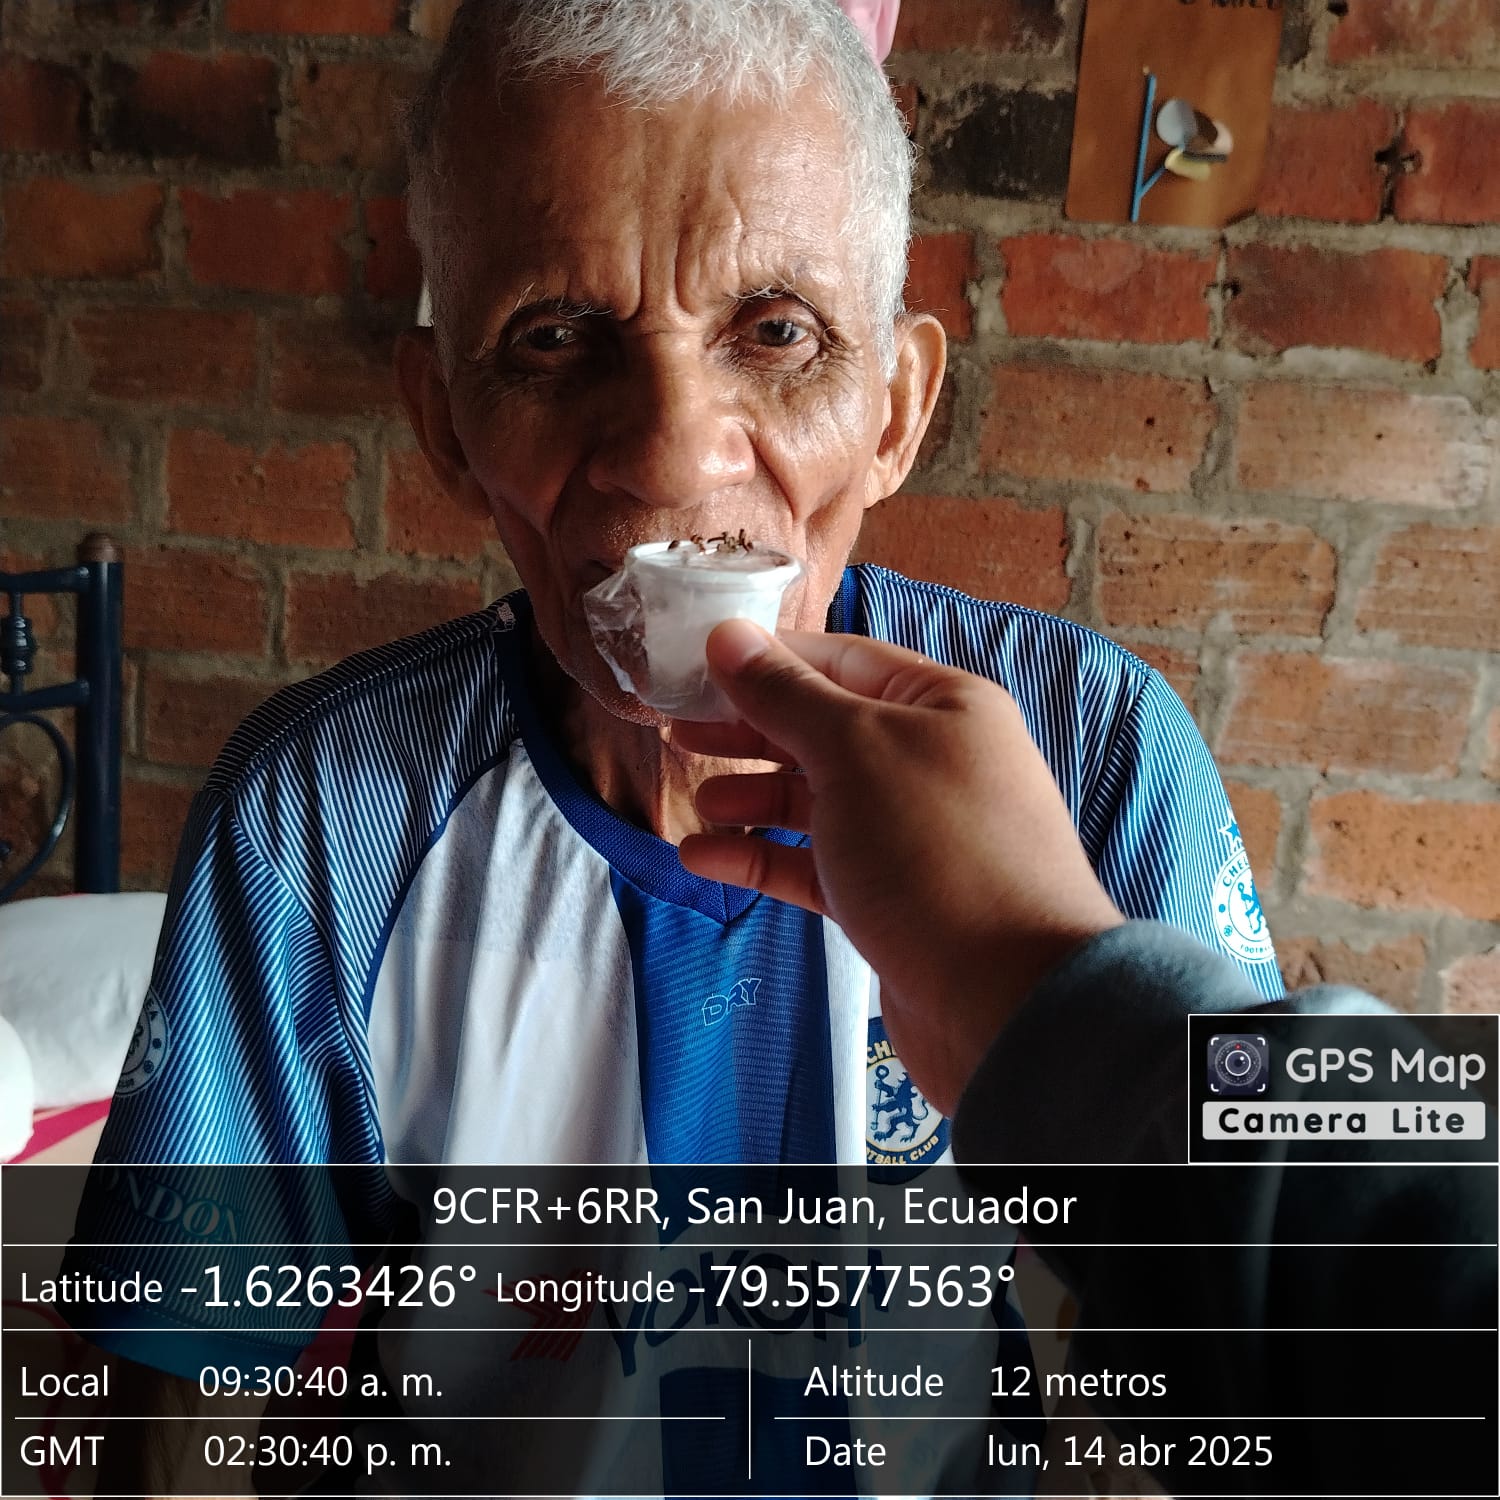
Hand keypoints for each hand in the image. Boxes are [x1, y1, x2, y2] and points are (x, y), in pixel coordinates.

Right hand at [673, 620, 1123, 1115]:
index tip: (693, 669)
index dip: (767, 662)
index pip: (840, 661)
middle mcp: (932, 762)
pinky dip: (762, 858)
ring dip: (753, 798)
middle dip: (751, 731)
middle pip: (824, 730)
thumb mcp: (855, 751)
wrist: (1008, 1001)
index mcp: (942, 705)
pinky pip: (815, 864)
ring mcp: (912, 836)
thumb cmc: (937, 851)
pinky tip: (704, 858)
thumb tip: (728, 636)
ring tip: (697, 803)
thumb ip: (785, 695)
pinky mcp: (891, 901)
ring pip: (816, 801)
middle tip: (677, 733)